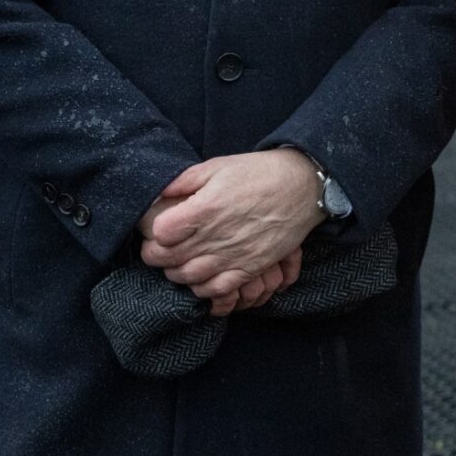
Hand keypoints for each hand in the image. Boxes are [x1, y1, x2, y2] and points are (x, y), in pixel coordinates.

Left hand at [139, 151, 324, 314]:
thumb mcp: (218, 165)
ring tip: (177, 261)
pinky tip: (200, 278)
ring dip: (176, 272)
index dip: (153, 232)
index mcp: (206, 207)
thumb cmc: (259, 172)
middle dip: (156, 256)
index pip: (161, 233)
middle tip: (159, 247)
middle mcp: (218, 235)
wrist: (302, 186)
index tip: (157, 228)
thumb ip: (185, 180)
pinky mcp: (250, 267)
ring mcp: (235, 255)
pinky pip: (218, 289)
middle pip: (169, 259)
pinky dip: (202, 289)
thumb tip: (158, 193)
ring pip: (189, 277)